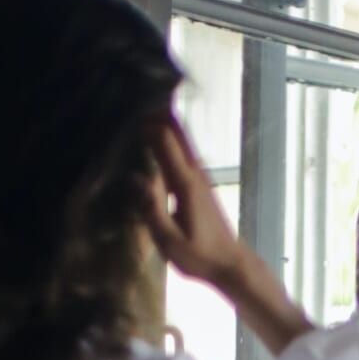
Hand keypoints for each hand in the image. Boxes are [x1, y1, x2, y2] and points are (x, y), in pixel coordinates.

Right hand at [144, 117, 262, 293]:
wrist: (231, 264)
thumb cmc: (199, 256)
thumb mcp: (169, 240)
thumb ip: (151, 208)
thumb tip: (135, 177)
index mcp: (185, 184)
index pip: (165, 142)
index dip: (147, 122)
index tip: (127, 107)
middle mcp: (195, 174)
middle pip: (178, 134)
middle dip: (159, 114)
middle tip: (136, 95)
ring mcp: (201, 178)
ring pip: (184, 140)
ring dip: (167, 122)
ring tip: (146, 105)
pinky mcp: (202, 185)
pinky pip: (186, 152)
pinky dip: (174, 138)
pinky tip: (164, 135)